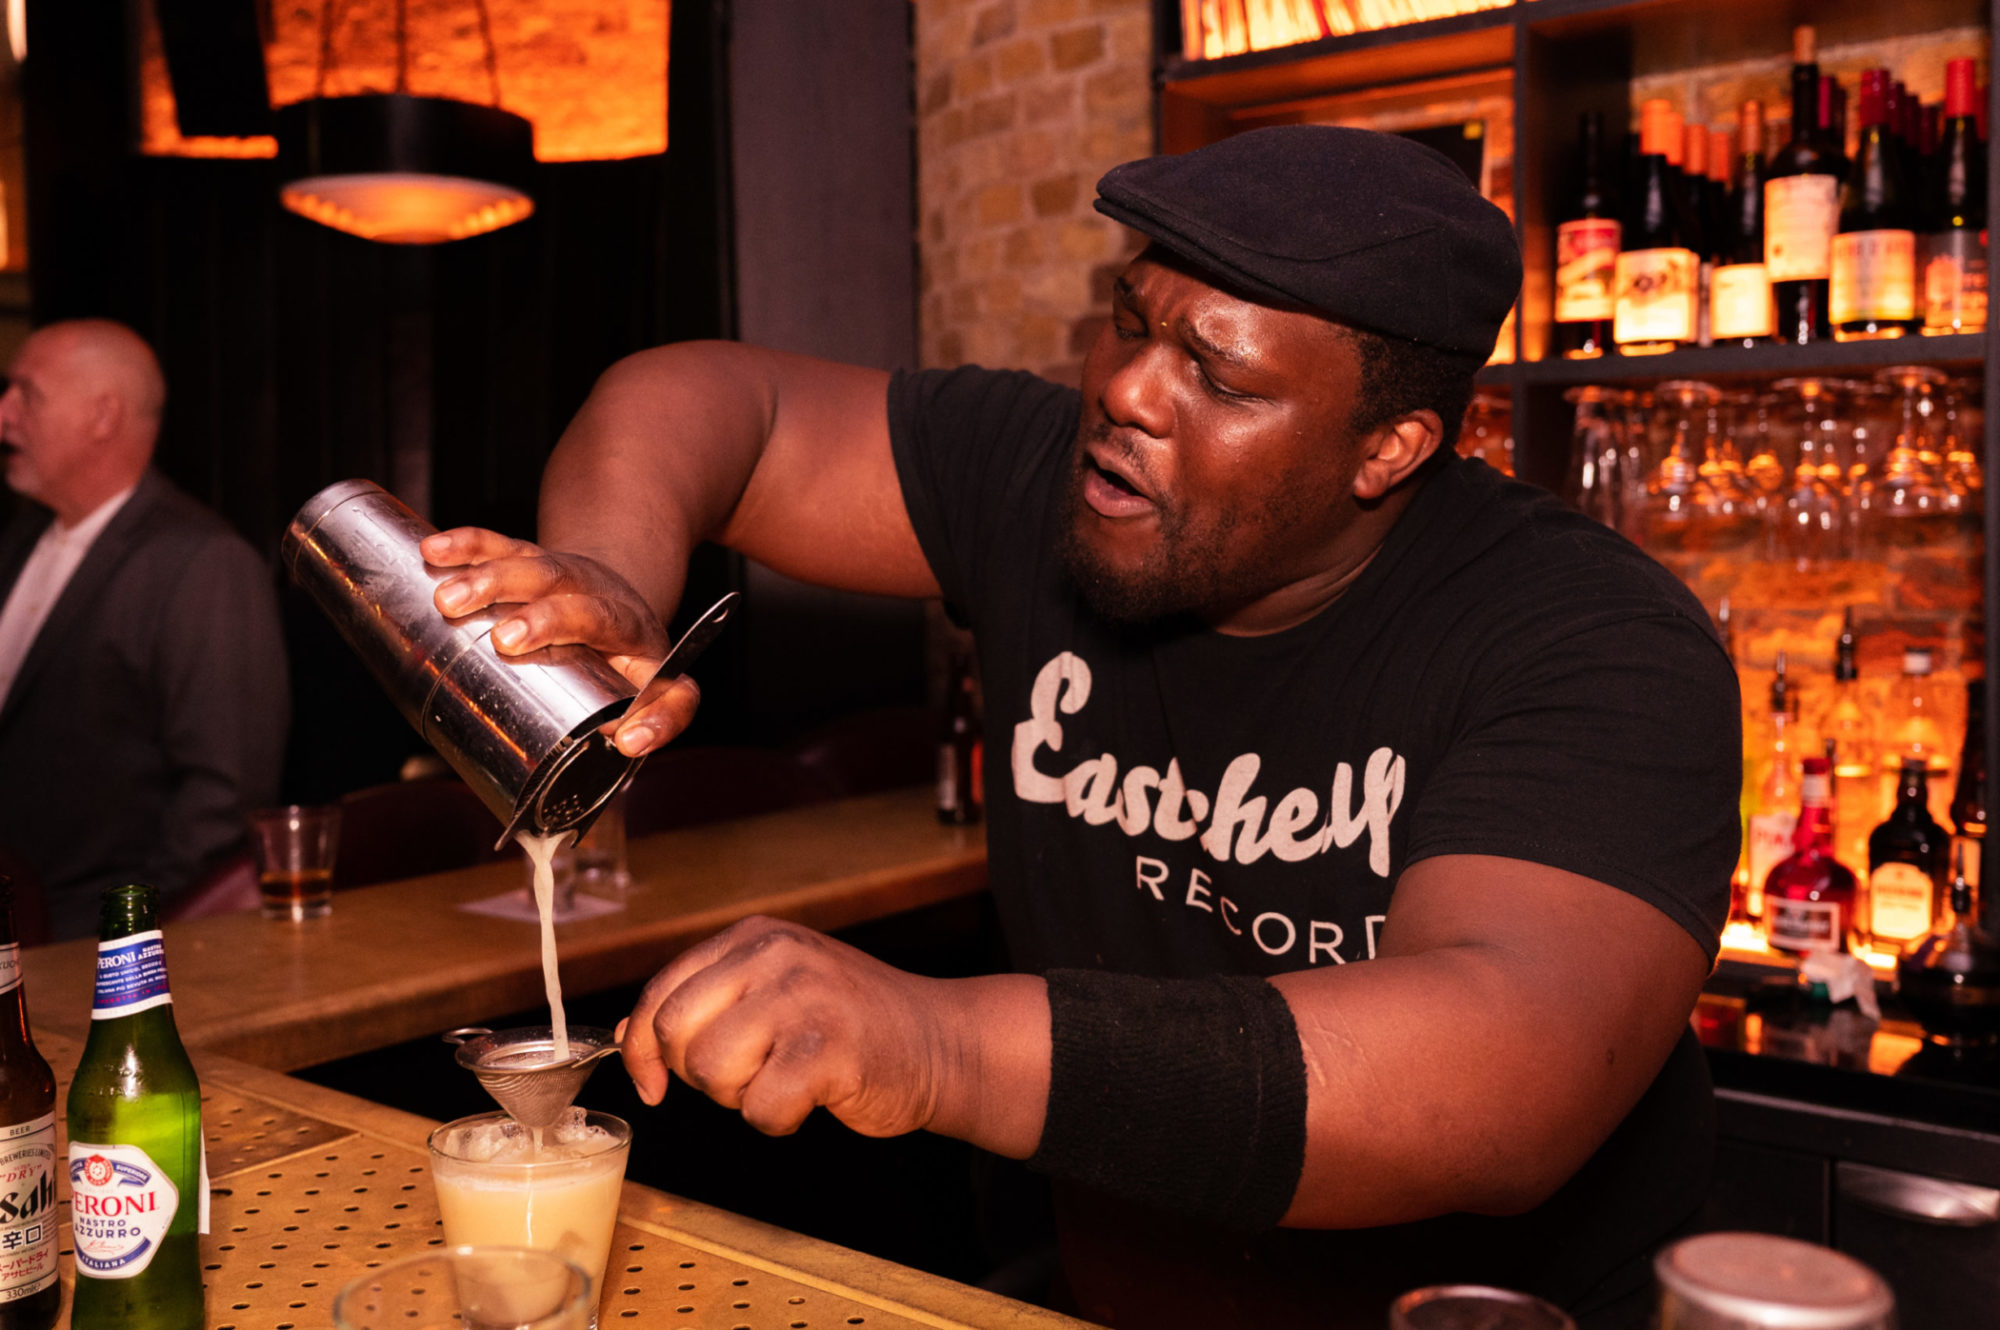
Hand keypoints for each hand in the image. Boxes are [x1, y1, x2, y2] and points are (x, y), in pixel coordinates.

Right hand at [420, 527, 696, 755]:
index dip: (653, 711)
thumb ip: (656, 719)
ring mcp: (570, 576)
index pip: (659, 673)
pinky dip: (468, 546)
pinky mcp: (533, 559)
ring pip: (540, 569)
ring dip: (493, 579)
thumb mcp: (656, 690)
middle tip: (505, 639)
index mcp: (642, 640)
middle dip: (546, 619)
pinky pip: (502, 546)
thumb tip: (630, 742)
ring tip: (449, 599)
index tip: (626, 739)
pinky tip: (435, 550)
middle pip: (587, 604)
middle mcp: (610, 602)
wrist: (612, 598)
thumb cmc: (628, 657)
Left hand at [616, 917, 1050, 1154]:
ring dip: (742, 1096)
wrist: (940, 1042)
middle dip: (698, 1073)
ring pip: (713, 1071)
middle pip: (677, 1031)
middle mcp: (776, 956)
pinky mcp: (828, 1048)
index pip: (662, 990)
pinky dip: (779, 1120)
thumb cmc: (854, 1024)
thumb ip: (707, 1003)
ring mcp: (804, 997)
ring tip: (785, 1080)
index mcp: (756, 938)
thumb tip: (629, 1033)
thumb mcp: (774, 991)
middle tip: (746, 1076)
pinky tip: (810, 1100)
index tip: (653, 1085)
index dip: (644, 1048)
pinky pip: (761, 1108)